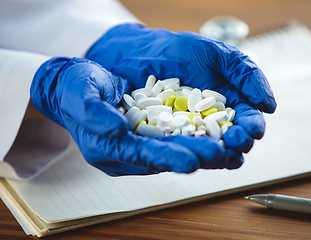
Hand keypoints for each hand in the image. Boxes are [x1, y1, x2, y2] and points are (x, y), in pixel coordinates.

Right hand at [31, 57, 240, 175]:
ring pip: (175, 150)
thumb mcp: (80, 94)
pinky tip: (218, 136)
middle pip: (165, 157)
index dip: (167, 158)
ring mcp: (139, 145)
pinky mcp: (148, 135)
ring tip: (230, 151)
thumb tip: (115, 129)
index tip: (193, 161)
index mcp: (107, 149)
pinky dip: (196, 138)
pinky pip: (175, 139)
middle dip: (194, 157)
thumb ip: (94, 112)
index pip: (142, 156)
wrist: (76, 86)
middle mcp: (126, 153)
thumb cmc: (75, 88)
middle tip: (223, 155)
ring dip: (202, 152)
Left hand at [86, 24, 276, 153]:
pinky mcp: (167, 139)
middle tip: (235, 141)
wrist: (139, 53)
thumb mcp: (215, 54)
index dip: (253, 126)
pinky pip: (180, 151)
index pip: (247, 120)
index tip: (253, 129)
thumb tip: (269, 106)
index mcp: (228, 103)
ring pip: (209, 151)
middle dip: (238, 143)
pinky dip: (187, 153)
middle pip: (231, 141)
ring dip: (217, 155)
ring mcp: (189, 132)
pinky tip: (190, 153)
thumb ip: (244, 73)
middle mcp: (211, 121)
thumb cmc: (177, 51)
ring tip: (217, 152)